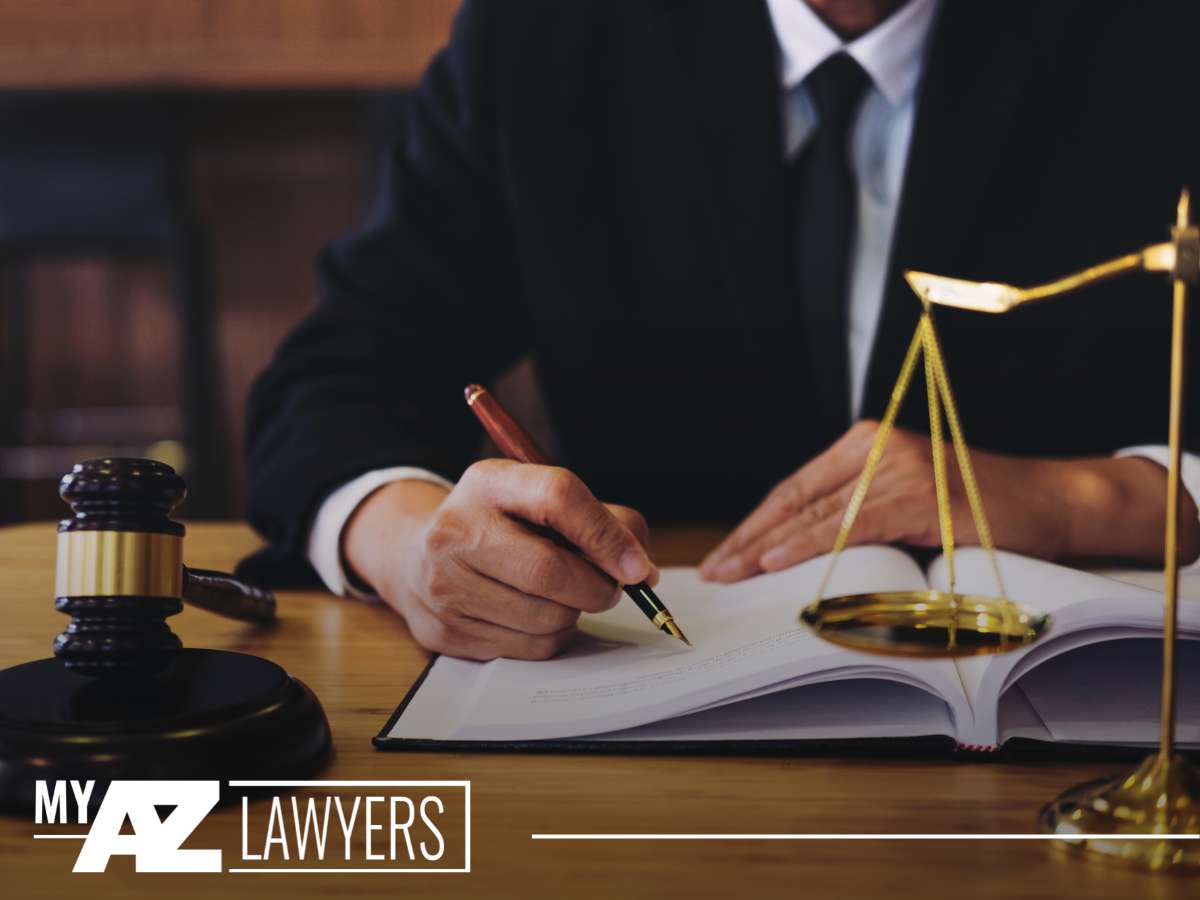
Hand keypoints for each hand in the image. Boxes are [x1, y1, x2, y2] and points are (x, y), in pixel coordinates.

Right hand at [343, 459, 657, 660]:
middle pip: (550, 570)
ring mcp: (445, 585)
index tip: (638, 566)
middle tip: (610, 588)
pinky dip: (551, 637)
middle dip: (597, 588)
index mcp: (488, 484)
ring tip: (563, 597)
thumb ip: (598, 519)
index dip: (607, 535)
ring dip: (574, 614)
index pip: (558, 497)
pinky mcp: (445, 632)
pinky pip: (528, 649)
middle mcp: (456, 531)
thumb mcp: (537, 499)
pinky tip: (537, 616)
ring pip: (545, 618)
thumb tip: (640, 567)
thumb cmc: (499, 526)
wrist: (415, 557)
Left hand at [699, 420, 1199, 582]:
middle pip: (794, 498)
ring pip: (814, 512)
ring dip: (765, 546)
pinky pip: (849, 524)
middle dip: (748, 538)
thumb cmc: (978, 511)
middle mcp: (875, 447)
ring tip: (731, 571)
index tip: (724, 555)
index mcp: (866, 444)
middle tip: (714, 570)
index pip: (795, 489)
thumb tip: (797, 551)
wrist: (1049, 503)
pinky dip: (808, 544)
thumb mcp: (905, 503)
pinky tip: (773, 561)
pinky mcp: (918, 493)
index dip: (755, 524)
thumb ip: (858, 513)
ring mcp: (896, 467)